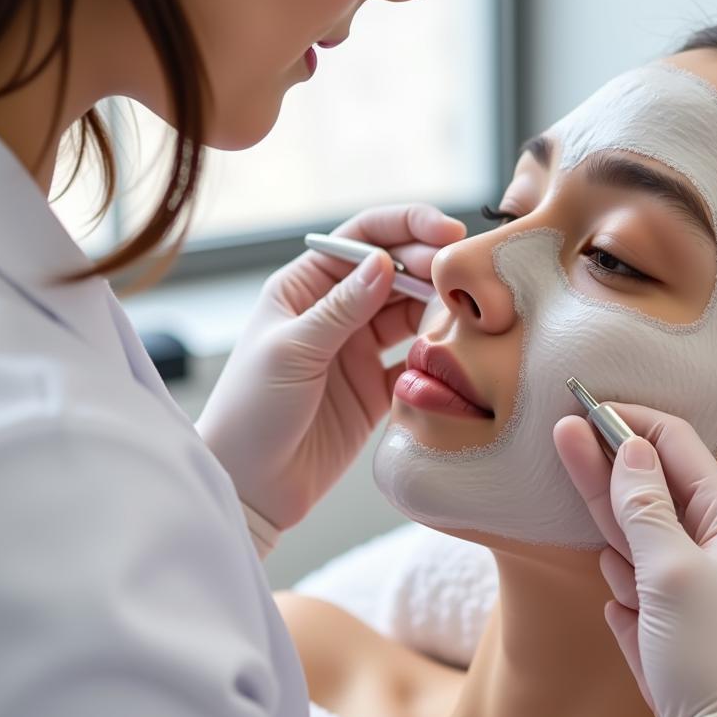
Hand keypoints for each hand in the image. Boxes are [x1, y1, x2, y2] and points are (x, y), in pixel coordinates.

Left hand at [197, 204, 466, 532]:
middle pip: (394, 272)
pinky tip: (451, 355)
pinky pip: (416, 363)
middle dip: (429, 267)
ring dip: (437, 309)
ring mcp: (357, 351)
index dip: (405, 228)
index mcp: (303, 288)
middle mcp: (334, 313)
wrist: (251, 488)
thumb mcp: (292, 351)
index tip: (445, 232)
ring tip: (466, 313)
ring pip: (410, 315)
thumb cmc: (251, 413)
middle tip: (461, 277)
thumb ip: (341, 308)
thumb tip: (384, 262)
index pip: (361, 239)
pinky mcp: (376, 391)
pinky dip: (435, 356)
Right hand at [554, 407, 716, 716]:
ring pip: (639, 540)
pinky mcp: (673, 621)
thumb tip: (632, 447)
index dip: (632, 423)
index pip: (678, 448)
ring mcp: (693, 586)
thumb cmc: (709, 656)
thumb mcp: (671, 571)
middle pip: (652, 489)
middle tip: (560, 431)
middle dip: (608, 466)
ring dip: (620, 547)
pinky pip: (636, 586)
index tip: (585, 409)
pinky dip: (627, 595)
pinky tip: (632, 622)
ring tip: (630, 593)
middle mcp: (716, 547)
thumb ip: (646, 506)